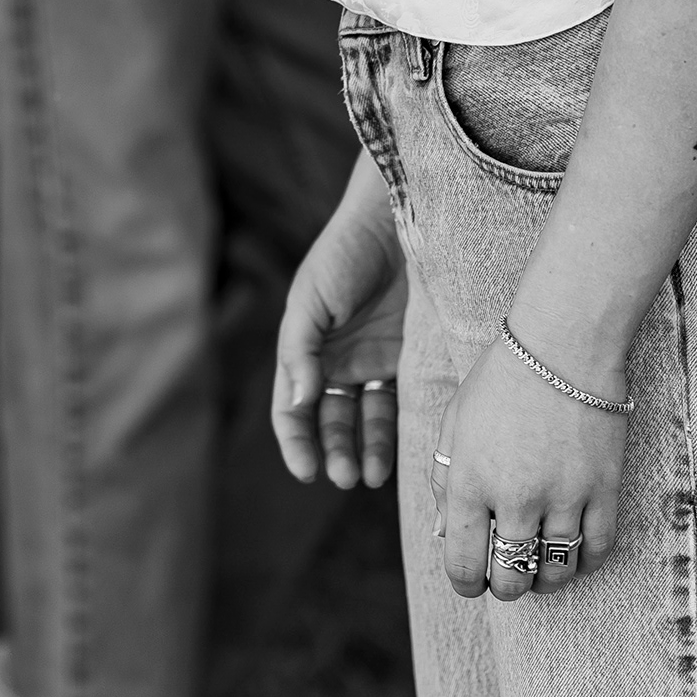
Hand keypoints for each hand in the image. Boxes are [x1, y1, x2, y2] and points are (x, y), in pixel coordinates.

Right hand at [273, 173, 406, 490]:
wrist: (397, 220)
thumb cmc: (344, 253)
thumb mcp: (311, 299)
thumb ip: (301, 351)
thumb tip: (301, 402)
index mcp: (303, 349)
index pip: (292, 409)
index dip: (295, 442)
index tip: (306, 470)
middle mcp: (334, 361)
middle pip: (328, 421)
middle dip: (332, 452)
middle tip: (344, 476)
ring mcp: (369, 360)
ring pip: (362, 420)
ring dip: (363, 450)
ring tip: (370, 477)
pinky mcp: (404, 357)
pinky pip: (396, 403)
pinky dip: (391, 431)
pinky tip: (395, 455)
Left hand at [434, 337, 626, 604]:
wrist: (563, 341)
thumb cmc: (502, 377)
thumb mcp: (455, 421)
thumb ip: (444, 480)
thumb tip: (444, 534)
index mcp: (470, 482)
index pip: (463, 566)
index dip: (466, 584)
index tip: (473, 580)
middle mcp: (515, 498)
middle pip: (510, 579)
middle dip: (505, 585)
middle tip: (509, 571)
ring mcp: (563, 496)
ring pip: (555, 571)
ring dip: (545, 578)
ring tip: (541, 562)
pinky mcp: (604, 488)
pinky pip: (597, 549)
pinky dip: (585, 561)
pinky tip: (575, 550)